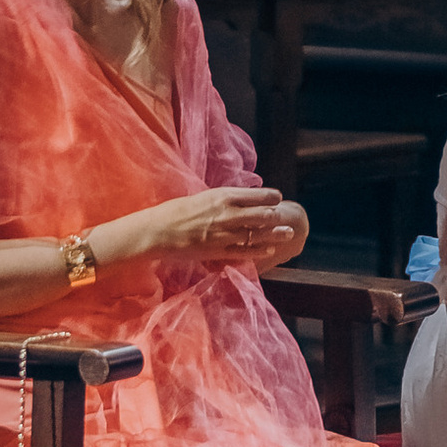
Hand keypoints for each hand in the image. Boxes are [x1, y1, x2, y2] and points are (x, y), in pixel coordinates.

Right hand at [140, 185, 303, 266]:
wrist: (158, 231)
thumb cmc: (176, 211)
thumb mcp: (203, 197)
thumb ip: (223, 199)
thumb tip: (240, 199)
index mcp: (223, 195)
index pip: (256, 195)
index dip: (270, 197)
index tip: (278, 198)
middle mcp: (227, 214)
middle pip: (261, 215)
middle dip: (276, 218)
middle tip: (287, 219)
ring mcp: (224, 234)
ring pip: (257, 234)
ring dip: (275, 234)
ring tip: (288, 234)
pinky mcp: (218, 251)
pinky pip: (244, 252)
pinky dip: (259, 251)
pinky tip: (270, 250)